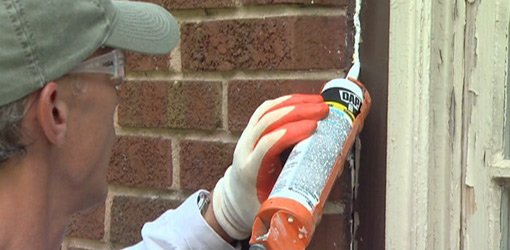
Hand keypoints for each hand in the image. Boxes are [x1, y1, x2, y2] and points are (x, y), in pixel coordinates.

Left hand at [212, 94, 328, 238]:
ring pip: (267, 111)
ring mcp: (246, 137)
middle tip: (323, 111)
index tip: (313, 128)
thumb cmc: (254, 205)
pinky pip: (266, 109)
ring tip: (318, 102)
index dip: (290, 133)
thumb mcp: (272, 209)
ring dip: (294, 102)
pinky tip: (303, 100)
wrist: (234, 199)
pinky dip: (285, 102)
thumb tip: (322, 198)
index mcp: (249, 169)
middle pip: (268, 122)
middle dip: (297, 112)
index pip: (267, 144)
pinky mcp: (250, 130)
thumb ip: (294, 203)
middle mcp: (244, 149)